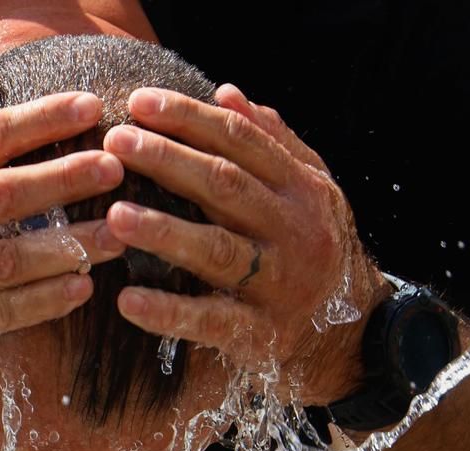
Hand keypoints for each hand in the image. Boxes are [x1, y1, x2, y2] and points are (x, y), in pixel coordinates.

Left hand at [102, 83, 383, 403]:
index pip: (241, 141)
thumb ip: (274, 144)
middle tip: (114, 143)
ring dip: (164, 231)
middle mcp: (293, 230)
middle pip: (225, 186)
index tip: (138, 102)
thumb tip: (227, 94)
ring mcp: (278, 283)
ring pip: (217, 251)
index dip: (189, 118)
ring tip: (114, 216)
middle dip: (167, 161)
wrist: (356, 338)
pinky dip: (169, 313)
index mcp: (301, 189)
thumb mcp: (313, 193)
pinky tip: (128, 301)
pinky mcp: (261, 334)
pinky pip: (210, 321)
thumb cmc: (318, 250)